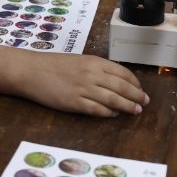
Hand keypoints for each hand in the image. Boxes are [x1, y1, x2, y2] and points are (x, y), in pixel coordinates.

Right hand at [13, 52, 148, 116]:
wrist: (31, 70)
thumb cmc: (53, 65)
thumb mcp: (78, 61)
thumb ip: (95, 69)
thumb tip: (114, 80)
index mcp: (93, 61)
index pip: (122, 72)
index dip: (134, 82)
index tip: (140, 90)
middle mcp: (91, 74)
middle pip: (121, 86)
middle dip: (136, 96)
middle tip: (145, 103)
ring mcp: (83, 89)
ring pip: (112, 99)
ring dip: (127, 106)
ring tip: (136, 111)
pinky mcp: (74, 102)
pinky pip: (96, 109)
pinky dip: (108, 112)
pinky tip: (114, 114)